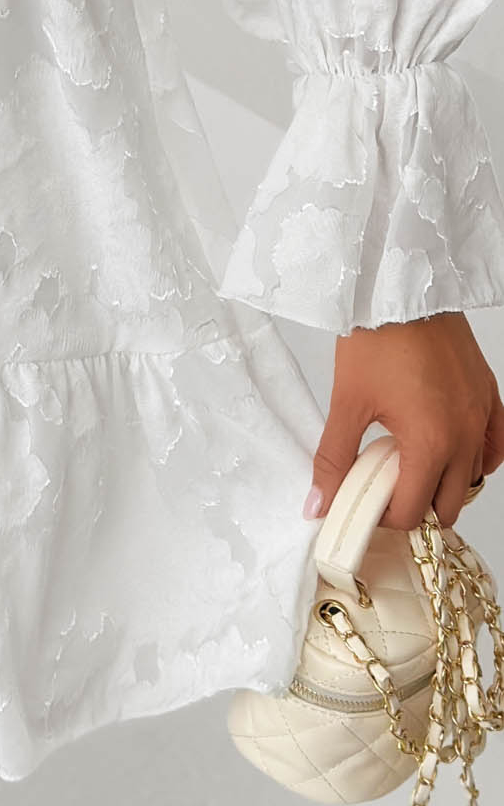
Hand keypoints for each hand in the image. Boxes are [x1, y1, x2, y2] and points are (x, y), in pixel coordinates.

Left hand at [308, 313, 503, 529]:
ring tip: (409, 465)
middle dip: (416, 506)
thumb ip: (333, 458)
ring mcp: (482, 415)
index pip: (415, 511)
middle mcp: (465, 435)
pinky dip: (474, 457)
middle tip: (384, 489)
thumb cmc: (377, 336)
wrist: (402, 287)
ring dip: (444, 483)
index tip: (364, 505)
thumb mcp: (348, 402)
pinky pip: (493, 444)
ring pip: (473, 477)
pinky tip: (447, 449)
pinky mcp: (488, 395)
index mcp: (431, 442)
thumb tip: (319, 503)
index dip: (385, 517)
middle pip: (449, 504)